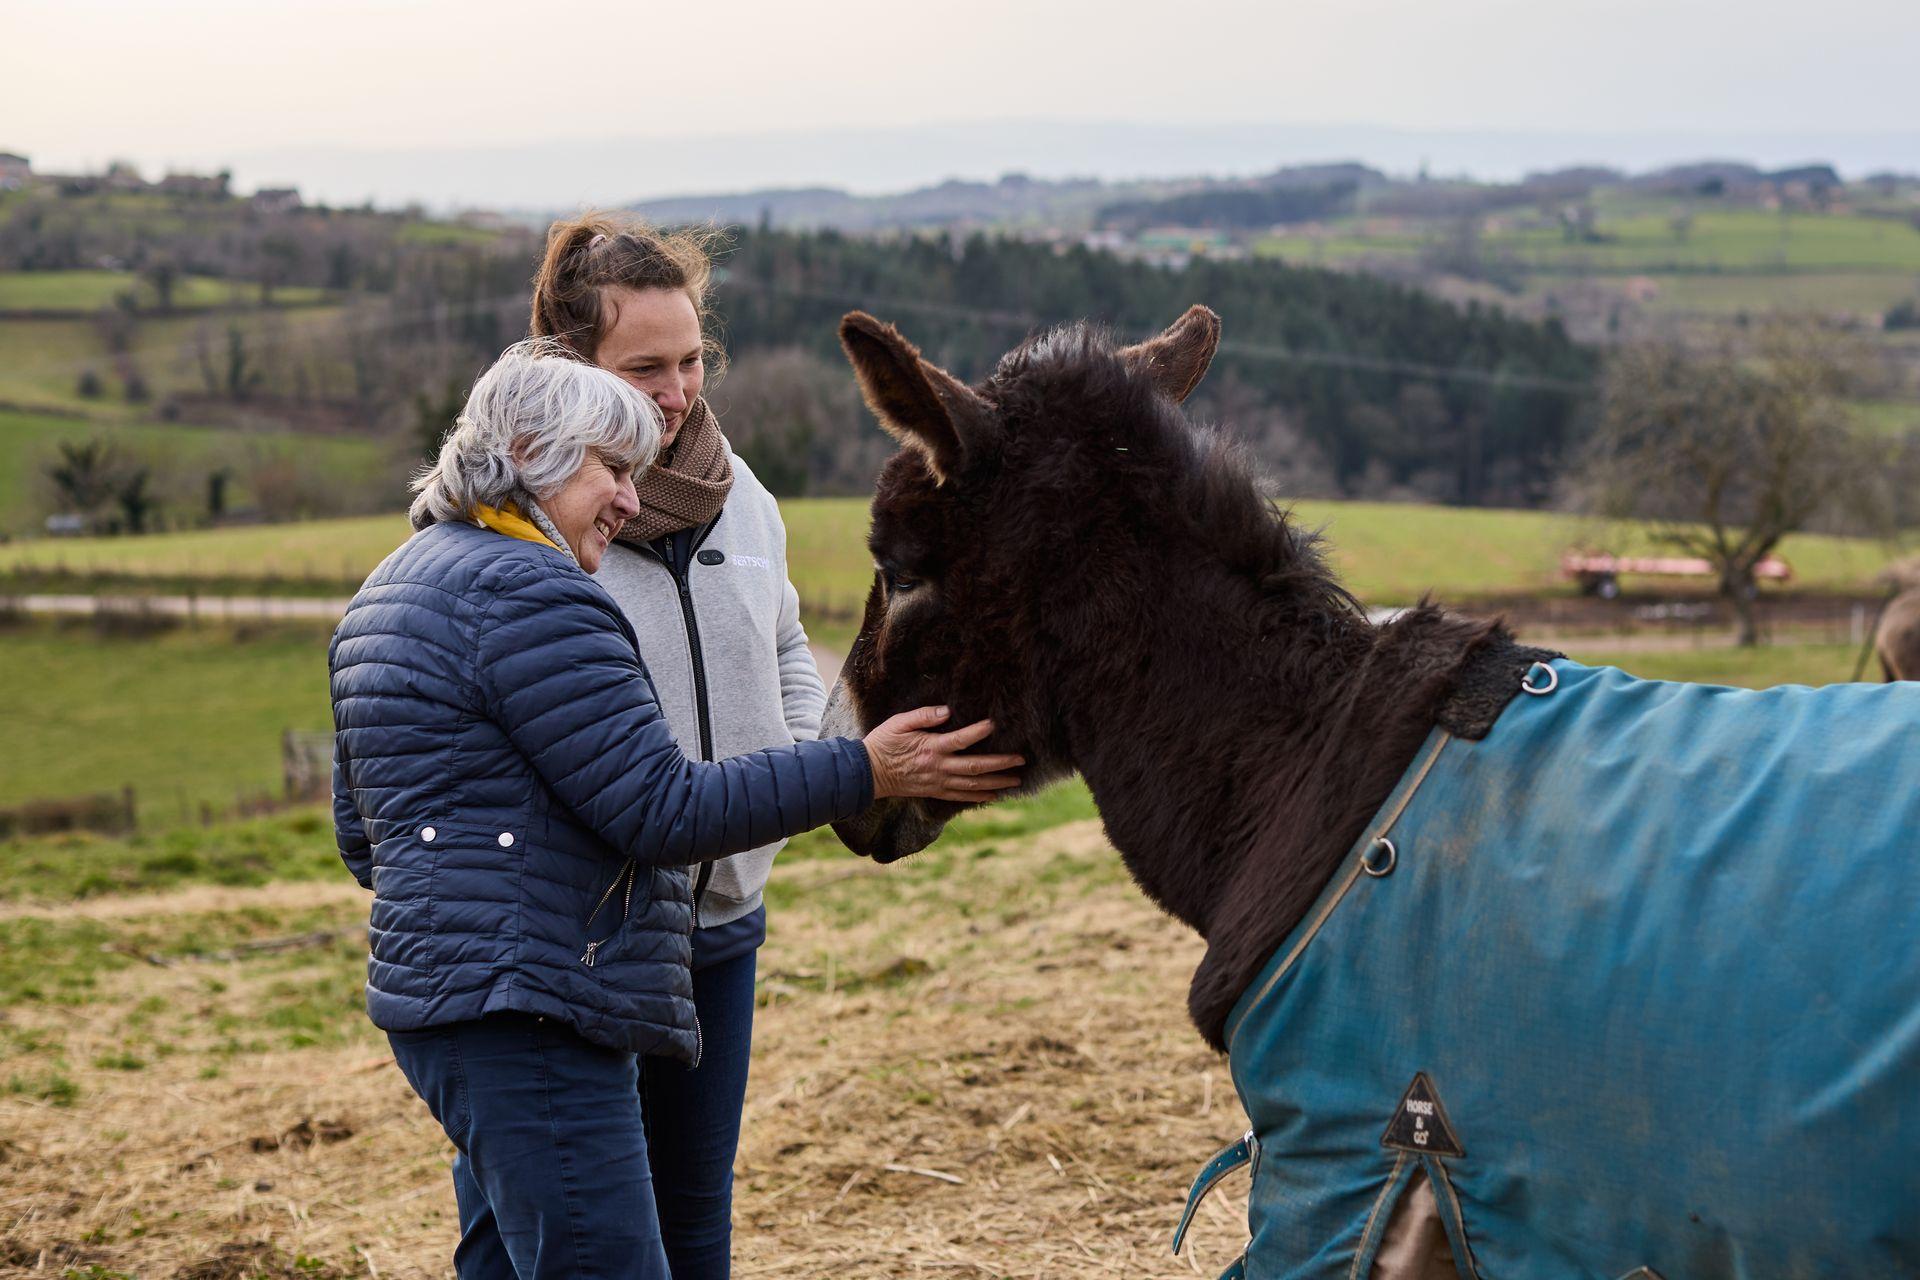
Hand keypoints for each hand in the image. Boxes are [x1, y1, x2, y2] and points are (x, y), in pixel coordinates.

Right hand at [863, 706, 1025, 802]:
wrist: (869, 773)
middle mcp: (939, 767)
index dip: (978, 732)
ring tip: (1016, 780)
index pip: (960, 740)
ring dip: (996, 782)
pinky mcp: (935, 791)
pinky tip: (994, 795)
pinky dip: (979, 797)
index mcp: (931, 748)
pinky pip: (961, 796)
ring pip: (973, 785)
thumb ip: (923, 716)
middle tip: (1021, 760)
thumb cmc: (883, 743)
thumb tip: (946, 711)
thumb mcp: (899, 723)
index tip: (993, 725)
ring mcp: (938, 782)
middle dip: (1000, 764)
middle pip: (975, 767)